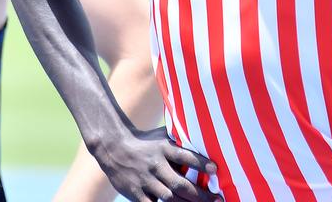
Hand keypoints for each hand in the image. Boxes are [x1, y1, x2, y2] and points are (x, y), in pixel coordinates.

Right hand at [89, 125, 218, 201]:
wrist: (113, 147)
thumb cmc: (146, 142)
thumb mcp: (163, 135)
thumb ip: (181, 138)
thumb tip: (205, 134)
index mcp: (164, 148)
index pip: (185, 156)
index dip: (201, 163)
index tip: (216, 169)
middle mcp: (156, 165)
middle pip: (180, 183)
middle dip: (200, 194)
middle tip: (217, 199)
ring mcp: (145, 180)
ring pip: (169, 197)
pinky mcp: (136, 193)